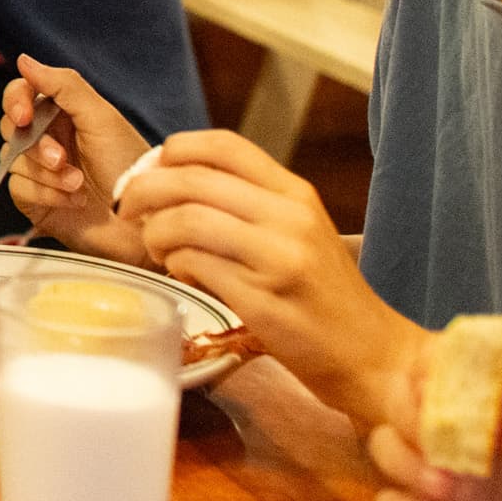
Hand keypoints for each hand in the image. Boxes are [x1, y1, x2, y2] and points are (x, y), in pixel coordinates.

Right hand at [0, 56, 154, 264]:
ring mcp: (41, 170)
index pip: (23, 93)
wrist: (141, 222)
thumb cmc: (129, 168)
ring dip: (47, 174)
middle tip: (61, 159)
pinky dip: (45, 194)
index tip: (23, 116)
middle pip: (11, 127)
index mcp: (65, 113)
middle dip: (36, 145)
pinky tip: (73, 200)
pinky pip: (18, 188)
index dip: (16, 101)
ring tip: (78, 184)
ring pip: (12, 160)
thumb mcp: (101, 119)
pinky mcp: (36, 200)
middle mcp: (50, 138)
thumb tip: (25, 60)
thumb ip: (63, 85)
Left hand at [119, 130, 424, 424]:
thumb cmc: (324, 295)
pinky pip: (194, 266)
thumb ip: (246, 204)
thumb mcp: (297, 232)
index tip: (147, 173)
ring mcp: (278, 260)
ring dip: (155, 234)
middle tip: (128, 213)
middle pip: (190, 180)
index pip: (222, 145)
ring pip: (185, 221)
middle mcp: (289, 218)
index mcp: (295, 193)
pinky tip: (186, 278)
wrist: (373, 355)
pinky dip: (175, 268)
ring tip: (158, 251)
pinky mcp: (263, 301)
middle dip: (143, 192)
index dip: (171, 152)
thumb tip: (168, 182)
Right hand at [367, 352, 501, 500]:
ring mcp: (458, 478)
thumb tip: (500, 429)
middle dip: (407, 423)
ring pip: (391, 452)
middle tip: (436, 456)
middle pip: (405, 405)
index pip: (450, 364)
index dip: (429, 374)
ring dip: (399, 464)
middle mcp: (474, 430)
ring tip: (439, 493)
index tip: (433, 400)